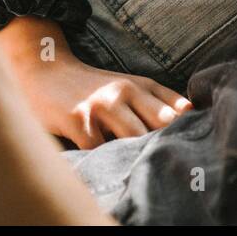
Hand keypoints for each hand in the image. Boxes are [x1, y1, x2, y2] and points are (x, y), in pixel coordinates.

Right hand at [7, 40, 192, 149]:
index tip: (188, 146)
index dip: (187, 129)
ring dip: (136, 154)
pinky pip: (100, 150)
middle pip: (162, 124)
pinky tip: (103, 159)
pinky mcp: (79, 121)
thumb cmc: (92, 88)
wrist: (45, 73)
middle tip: (166, 161)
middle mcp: (125, 91)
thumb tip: (191, 118)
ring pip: (134, 138)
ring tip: (135, 162)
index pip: (178, 109)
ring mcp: (102, 105)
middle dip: (166, 144)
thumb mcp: (128, 86)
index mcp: (141, 84)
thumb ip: (158, 102)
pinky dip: (103, 159)